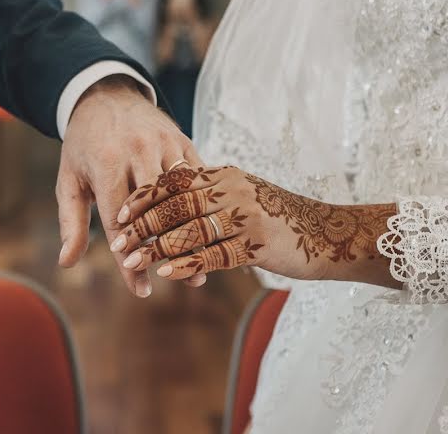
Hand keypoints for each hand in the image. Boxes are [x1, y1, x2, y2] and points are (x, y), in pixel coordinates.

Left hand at [56, 76, 207, 296]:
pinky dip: (202, 206)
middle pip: (158, 210)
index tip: (141, 289)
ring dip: (190, 232)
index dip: (130, 260)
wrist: (105, 96)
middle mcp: (139, 149)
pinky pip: (197, 177)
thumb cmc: (84, 145)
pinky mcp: (183, 140)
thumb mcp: (70, 181)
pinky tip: (207, 232)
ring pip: (183, 195)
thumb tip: (67, 263)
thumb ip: (71, 222)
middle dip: (166, 249)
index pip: (121, 222)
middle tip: (176, 281)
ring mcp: (165, 142)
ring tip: (199, 265)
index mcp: (107, 161)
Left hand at [112, 165, 399, 286]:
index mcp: (225, 175)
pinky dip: (189, 263)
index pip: (175, 180)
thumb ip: (209, 198)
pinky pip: (216, 254)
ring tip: (134, 261)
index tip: (121, 213)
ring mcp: (247, 214)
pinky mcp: (258, 242)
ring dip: (158, 247)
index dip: (146, 197)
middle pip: (178, 204)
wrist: (329, 233)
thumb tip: (169, 208)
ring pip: (192, 229)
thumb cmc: (278, 219)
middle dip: (144, 225)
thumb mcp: (242, 198)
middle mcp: (233, 189)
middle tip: (118, 244)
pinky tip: (168, 273)